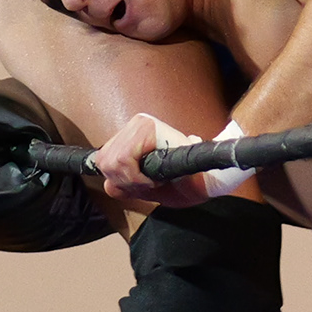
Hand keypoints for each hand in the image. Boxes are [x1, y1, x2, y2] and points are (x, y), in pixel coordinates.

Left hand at [91, 111, 212, 209]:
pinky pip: (125, 159)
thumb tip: (108, 184)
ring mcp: (141, 124)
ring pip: (112, 161)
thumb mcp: (146, 187)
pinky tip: (156, 178)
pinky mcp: (147, 127)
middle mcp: (135, 125)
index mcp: (133, 136)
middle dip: (124, 181)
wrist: (207, 181)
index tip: (144, 186)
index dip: (120, 180)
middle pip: (104, 161)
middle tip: (150, 184)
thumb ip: (125, 185)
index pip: (104, 161)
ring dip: (132, 180)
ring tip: (154, 180)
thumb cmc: (183, 183)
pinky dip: (137, 177)